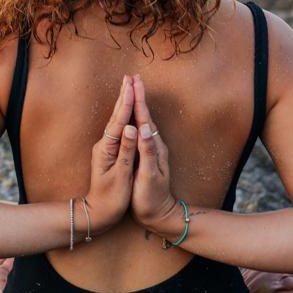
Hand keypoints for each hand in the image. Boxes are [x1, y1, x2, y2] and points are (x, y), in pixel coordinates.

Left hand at [85, 75, 137, 233]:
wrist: (97, 213)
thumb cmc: (111, 198)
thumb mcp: (120, 176)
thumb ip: (127, 151)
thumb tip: (132, 128)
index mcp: (107, 148)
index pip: (119, 121)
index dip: (128, 103)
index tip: (133, 86)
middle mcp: (105, 144)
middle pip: (116, 115)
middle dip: (125, 95)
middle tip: (131, 77)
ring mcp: (107, 147)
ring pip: (117, 119)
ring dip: (124, 101)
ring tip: (129, 86)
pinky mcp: (111, 151)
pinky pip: (119, 126)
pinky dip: (124, 113)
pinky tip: (127, 109)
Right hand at [130, 74, 177, 231]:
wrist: (160, 215)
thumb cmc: (151, 198)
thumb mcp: (149, 175)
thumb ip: (147, 151)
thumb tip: (143, 128)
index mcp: (153, 146)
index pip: (144, 117)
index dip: (137, 99)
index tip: (132, 82)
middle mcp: (154, 144)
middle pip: (144, 114)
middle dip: (137, 95)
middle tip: (132, 77)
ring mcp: (151, 149)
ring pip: (143, 120)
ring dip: (137, 103)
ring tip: (133, 89)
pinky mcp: (147, 154)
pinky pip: (140, 129)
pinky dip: (136, 117)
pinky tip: (133, 115)